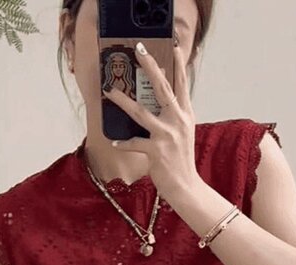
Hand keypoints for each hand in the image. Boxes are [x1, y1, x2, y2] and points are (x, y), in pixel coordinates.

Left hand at [102, 41, 200, 200]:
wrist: (186, 186)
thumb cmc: (181, 160)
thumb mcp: (182, 133)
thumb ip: (174, 116)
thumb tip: (157, 102)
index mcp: (185, 115)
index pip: (182, 85)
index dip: (178, 64)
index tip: (174, 46)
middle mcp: (178, 121)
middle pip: (162, 88)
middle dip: (150, 67)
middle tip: (139, 50)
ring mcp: (167, 135)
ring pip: (141, 112)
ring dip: (122, 101)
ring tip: (109, 92)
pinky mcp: (156, 151)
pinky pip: (134, 142)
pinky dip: (123, 142)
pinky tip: (114, 140)